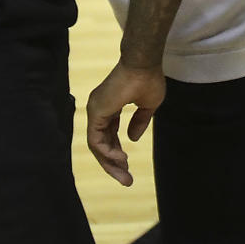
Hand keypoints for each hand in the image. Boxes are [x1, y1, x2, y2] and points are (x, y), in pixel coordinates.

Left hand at [87, 62, 165, 185]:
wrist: (144, 63)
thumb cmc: (148, 79)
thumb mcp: (148, 105)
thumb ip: (140, 122)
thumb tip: (133, 139)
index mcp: (109, 107)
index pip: (109, 136)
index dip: (117, 152)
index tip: (129, 165)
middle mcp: (99, 110)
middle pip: (101, 144)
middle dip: (113, 164)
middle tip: (126, 180)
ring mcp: (95, 110)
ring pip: (97, 145)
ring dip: (110, 163)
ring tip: (125, 175)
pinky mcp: (96, 112)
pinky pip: (96, 140)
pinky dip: (107, 152)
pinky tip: (121, 159)